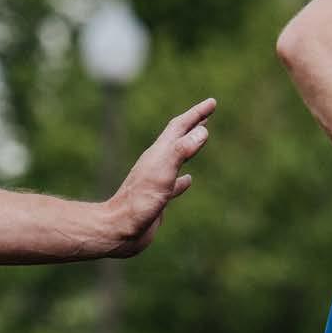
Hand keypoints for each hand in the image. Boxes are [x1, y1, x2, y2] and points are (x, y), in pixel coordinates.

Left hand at [105, 98, 215, 255]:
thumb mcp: (163, 172)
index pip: (180, 127)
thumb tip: (203, 131)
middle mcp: (156, 164)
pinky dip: (183, 180)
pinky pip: (174, 185)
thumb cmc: (139, 201)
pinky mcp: (157, 199)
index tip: (212, 103)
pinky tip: (188, 180)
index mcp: (158, 154)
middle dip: (193, 124)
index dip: (196, 114)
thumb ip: (182, 150)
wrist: (119, 229)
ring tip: (200, 140)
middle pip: (177, 138)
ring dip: (189, 147)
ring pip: (176, 159)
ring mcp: (156, 181)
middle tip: (208, 113)